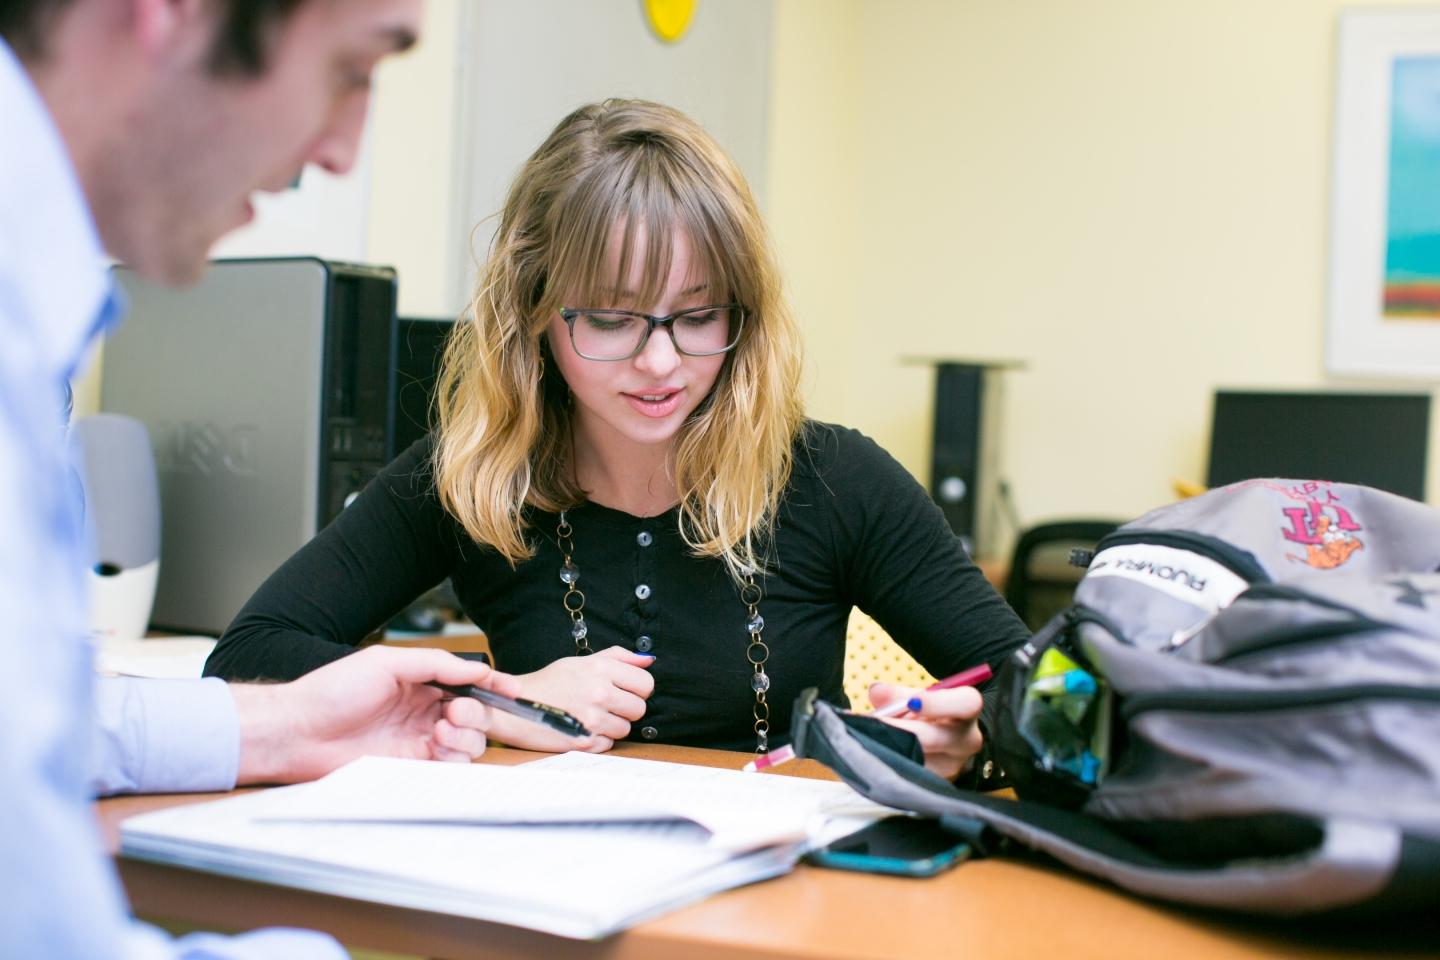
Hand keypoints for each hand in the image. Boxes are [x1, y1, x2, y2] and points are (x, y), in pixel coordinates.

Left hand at [231, 646, 521, 784]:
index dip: (495, 686)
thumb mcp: (386, 663)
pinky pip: (449, 767)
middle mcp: (423, 712)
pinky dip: (453, 757)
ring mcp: (418, 741)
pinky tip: (435, 747)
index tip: (514, 690)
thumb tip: (474, 669)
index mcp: (420, 683)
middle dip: (479, 713)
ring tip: (441, 730)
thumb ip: (435, 664)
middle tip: (457, 712)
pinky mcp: (411, 768)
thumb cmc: (333, 691)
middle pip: (477, 716)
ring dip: (466, 736)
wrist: (298, 731)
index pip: (468, 684)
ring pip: (469, 743)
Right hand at [490, 646, 654, 753]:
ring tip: (591, 717)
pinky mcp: (584, 742)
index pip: (646, 683)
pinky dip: (598, 740)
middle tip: (607, 705)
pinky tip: (582, 729)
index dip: (638, 689)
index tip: (626, 691)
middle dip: (626, 709)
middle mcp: (599, 692)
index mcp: (600, 669)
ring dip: (612, 726)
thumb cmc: (548, 683)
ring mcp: (592, 719)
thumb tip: (648, 660)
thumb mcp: (580, 661)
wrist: (513, 707)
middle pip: (639, 708)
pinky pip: (609, 744)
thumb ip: (617, 657)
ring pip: (626, 729)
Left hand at [867, 682, 984, 781]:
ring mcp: (953, 767)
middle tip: (875, 723)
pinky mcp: (937, 785)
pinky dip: (890, 763)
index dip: (937, 702)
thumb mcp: (920, 698)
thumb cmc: (932, 715)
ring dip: (891, 748)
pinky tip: (878, 754)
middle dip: (902, 730)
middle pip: (935, 738)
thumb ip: (898, 694)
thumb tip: (876, 691)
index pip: (966, 703)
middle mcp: (967, 741)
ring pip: (918, 760)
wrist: (949, 745)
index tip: (911, 703)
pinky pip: (909, 776)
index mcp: (967, 710)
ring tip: (872, 738)